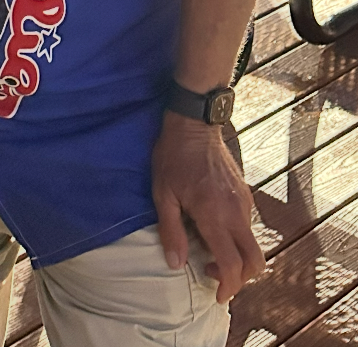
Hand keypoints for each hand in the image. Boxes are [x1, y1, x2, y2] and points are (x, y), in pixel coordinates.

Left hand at [152, 111, 264, 303]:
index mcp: (215, 215)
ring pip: (252, 243)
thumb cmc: (174, 155)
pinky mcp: (246, 193)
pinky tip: (214, 230)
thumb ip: (171, 230)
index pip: (233, 264)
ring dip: (237, 257)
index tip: (217, 295)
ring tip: (209, 250)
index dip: (228, 286)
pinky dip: (237, 239)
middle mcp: (237, 212)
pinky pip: (248, 226)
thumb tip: (176, 264)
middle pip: (255, 261)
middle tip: (215, 275)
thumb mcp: (163, 192)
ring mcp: (245, 202)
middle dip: (240, 278)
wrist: (195, 122)